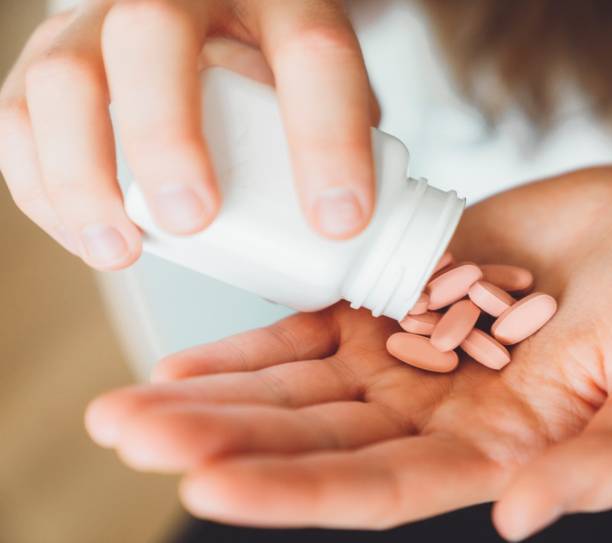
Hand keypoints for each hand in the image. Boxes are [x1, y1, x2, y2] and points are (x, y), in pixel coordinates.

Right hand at [0, 0, 377, 269]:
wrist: (218, 13)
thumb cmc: (276, 59)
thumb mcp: (326, 82)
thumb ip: (343, 135)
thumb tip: (348, 231)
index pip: (311, 51)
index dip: (326, 137)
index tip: (337, 220)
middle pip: (152, 34)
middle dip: (166, 134)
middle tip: (193, 218)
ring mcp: (103, 17)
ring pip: (64, 73)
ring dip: (81, 172)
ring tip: (121, 249)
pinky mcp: (54, 54)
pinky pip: (19, 112)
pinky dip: (41, 183)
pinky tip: (84, 235)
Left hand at [85, 167, 611, 539]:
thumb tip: (522, 520)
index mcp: (506, 452)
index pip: (384, 489)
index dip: (298, 492)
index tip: (207, 483)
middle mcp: (446, 415)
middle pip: (318, 441)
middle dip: (225, 443)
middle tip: (129, 436)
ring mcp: (421, 357)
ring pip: (303, 388)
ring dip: (220, 397)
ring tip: (130, 407)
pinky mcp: (408, 298)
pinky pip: (320, 325)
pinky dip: (258, 342)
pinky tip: (190, 358)